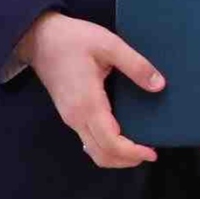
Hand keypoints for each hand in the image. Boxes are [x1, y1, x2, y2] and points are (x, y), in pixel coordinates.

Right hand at [19, 12, 162, 169]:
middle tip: (150, 153)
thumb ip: (136, 65)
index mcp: (88, 104)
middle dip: (127, 160)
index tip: (152, 152)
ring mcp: (70, 118)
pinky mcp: (69, 114)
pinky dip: (106, 147)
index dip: (133, 153)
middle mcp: (76, 117)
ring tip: (139, 148)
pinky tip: (121, 136)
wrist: (39, 38)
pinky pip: (88, 140)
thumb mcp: (109, 44)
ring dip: (116, 156)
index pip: (111, 143)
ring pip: (93, 151)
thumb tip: (159, 85)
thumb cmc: (73, 39)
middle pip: (101, 154)